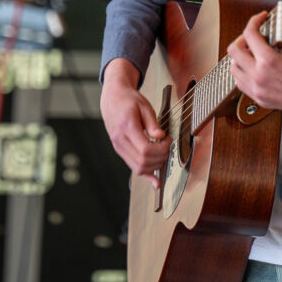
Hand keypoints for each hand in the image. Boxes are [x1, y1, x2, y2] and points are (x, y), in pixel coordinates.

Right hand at [100, 58, 169, 187]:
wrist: (113, 99)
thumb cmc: (129, 100)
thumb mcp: (144, 106)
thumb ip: (153, 123)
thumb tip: (161, 137)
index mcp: (126, 127)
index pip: (145, 149)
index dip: (161, 149)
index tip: (168, 140)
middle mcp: (120, 140)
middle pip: (143, 161)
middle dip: (161, 157)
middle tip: (168, 146)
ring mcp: (118, 147)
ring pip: (138, 168)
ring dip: (155, 165)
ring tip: (163, 153)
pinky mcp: (120, 151)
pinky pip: (133, 168)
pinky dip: (146, 176)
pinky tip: (156, 182)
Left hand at [226, 12, 281, 116]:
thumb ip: (276, 41)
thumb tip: (266, 37)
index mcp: (268, 61)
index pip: (250, 34)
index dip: (254, 21)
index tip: (260, 19)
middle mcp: (258, 76)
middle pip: (234, 50)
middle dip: (243, 38)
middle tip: (253, 36)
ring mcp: (257, 90)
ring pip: (234, 68)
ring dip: (240, 58)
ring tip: (253, 54)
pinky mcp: (259, 99)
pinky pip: (241, 83)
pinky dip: (244, 73)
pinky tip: (254, 68)